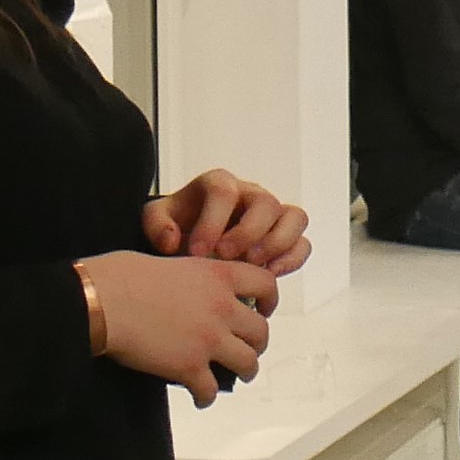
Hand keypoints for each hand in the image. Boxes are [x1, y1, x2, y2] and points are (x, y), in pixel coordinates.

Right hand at [81, 252, 279, 405]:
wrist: (101, 302)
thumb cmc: (121, 275)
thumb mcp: (169, 261)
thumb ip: (192, 277)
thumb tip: (189, 289)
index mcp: (218, 276)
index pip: (267, 284)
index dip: (270, 299)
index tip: (264, 309)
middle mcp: (223, 308)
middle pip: (261, 332)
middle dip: (256, 343)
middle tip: (245, 347)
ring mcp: (209, 340)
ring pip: (248, 363)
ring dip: (244, 371)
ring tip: (237, 374)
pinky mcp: (189, 367)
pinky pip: (211, 390)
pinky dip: (206, 396)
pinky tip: (201, 397)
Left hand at [146, 170, 313, 275]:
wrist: (194, 237)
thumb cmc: (180, 225)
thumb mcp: (157, 220)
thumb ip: (158, 226)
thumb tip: (172, 241)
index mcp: (220, 184)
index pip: (224, 192)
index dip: (212, 222)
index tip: (197, 252)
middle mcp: (251, 194)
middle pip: (265, 202)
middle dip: (247, 233)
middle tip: (225, 257)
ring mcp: (273, 214)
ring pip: (294, 218)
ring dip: (277, 244)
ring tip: (254, 266)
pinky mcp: (286, 235)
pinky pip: (302, 243)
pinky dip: (291, 259)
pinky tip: (270, 274)